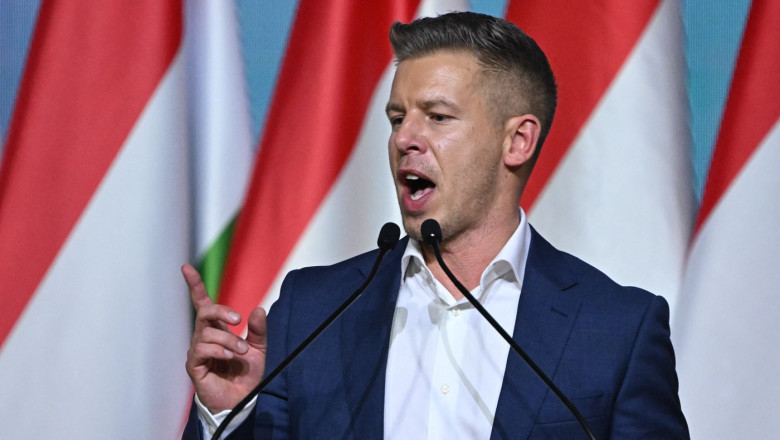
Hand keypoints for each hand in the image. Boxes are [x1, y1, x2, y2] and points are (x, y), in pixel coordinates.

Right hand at [182, 264, 266, 412]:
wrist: (243, 399)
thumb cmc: (246, 373)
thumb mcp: (258, 348)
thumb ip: (257, 330)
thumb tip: (257, 310)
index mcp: (217, 329)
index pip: (203, 303)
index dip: (195, 285)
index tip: (186, 267)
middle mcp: (204, 337)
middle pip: (205, 312)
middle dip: (221, 311)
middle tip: (237, 320)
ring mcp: (197, 350)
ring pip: (207, 333)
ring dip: (228, 340)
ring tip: (240, 353)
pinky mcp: (194, 365)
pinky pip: (202, 349)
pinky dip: (219, 350)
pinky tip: (229, 357)